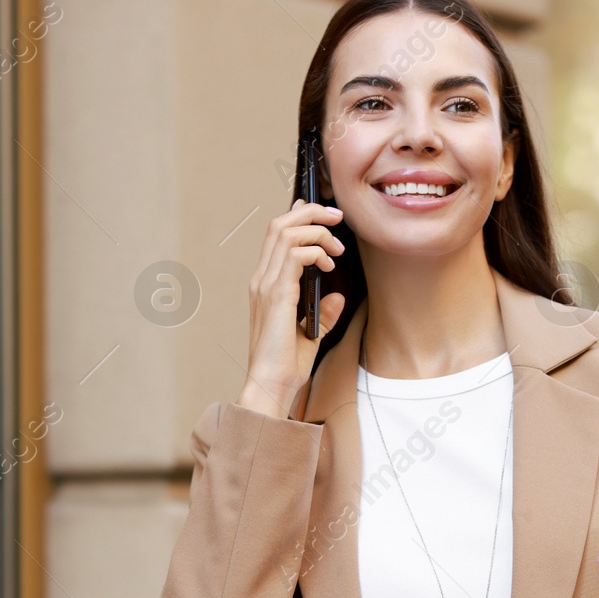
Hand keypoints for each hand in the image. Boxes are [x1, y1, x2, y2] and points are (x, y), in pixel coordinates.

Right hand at [238, 199, 348, 417]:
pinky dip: (316, 251)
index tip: (325, 218)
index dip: (299, 217)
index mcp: (265, 285)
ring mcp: (266, 285)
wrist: (271, 385)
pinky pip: (295, 254)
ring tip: (336, 246)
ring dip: (317, 230)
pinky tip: (328, 266)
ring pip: (286, 231)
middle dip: (311, 212)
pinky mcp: (277, 295)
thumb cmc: (285, 366)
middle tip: (337, 217)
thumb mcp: (310, 334)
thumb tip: (337, 296)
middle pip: (279, 224)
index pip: (277, 236)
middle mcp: (261, 280)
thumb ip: (322, 313)